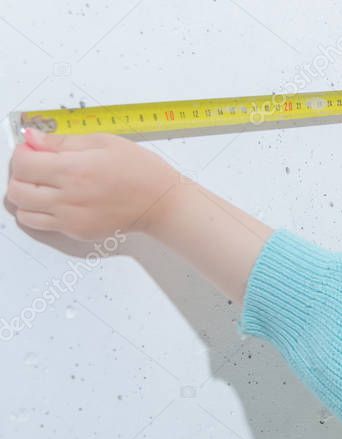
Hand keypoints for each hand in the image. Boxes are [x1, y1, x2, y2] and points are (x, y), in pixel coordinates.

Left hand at [5, 128, 182, 240]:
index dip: (23, 153)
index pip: (22, 163)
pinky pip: (41, 224)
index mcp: (74, 170)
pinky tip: (57, 201)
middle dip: (20, 175)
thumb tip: (33, 139)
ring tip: (44, 187)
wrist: (162, 203)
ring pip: (23, 211)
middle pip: (16, 190)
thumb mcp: (104, 142)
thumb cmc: (141, 171)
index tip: (34, 150)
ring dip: (26, 196)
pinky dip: (39, 212)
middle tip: (37, 168)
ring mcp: (71, 219)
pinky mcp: (77, 232)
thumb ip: (63, 141)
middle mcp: (68, 197)